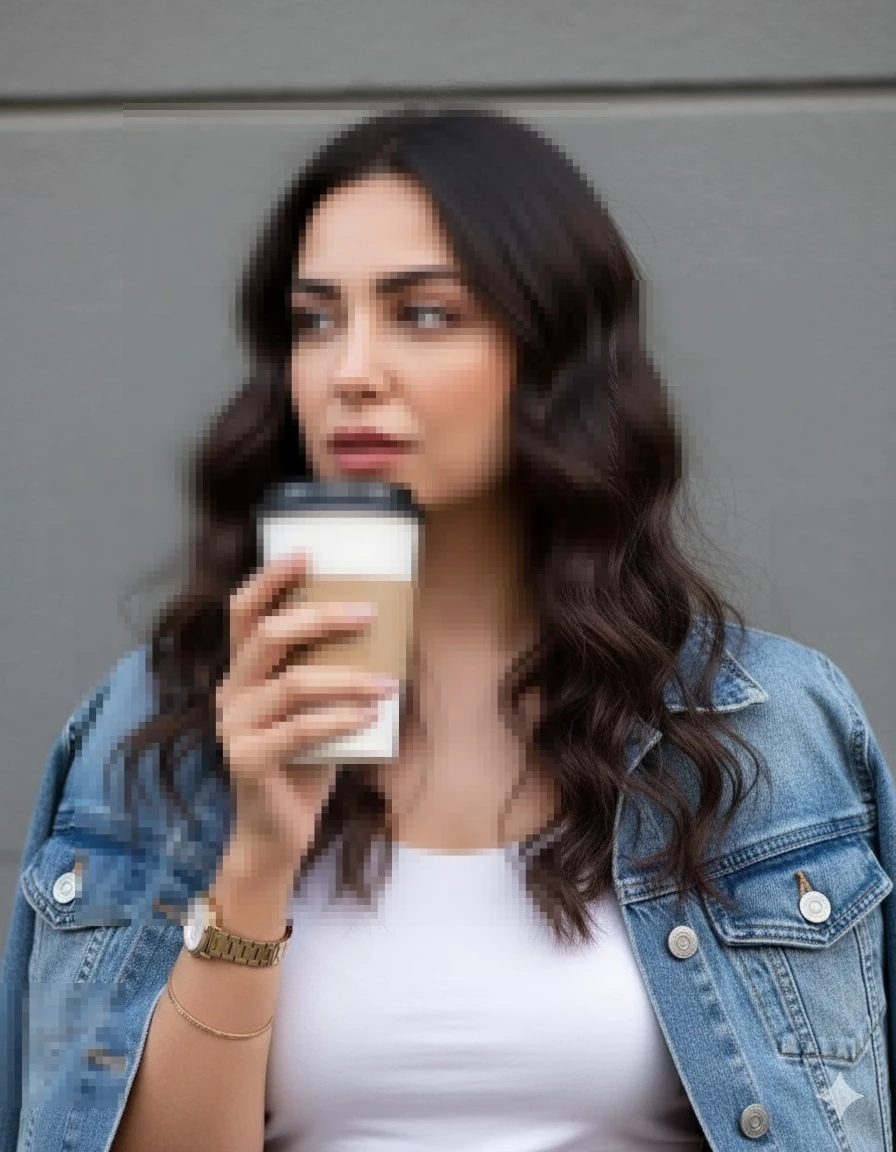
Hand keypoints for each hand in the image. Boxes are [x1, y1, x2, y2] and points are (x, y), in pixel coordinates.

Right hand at [215, 551, 397, 880]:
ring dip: (347, 679)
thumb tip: (388, 631)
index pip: (243, 612)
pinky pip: (298, 731)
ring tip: (388, 682)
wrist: (277, 831)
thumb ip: (329, 673)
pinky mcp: (247, 761)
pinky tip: (371, 719)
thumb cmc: (305, 762)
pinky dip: (340, 720)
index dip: (270, 579)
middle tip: (370, 613)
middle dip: (321, 618)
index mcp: (243, 673)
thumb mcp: (315, 709)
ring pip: (292, 684)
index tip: (308, 554)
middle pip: (268, 636)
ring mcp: (234, 727)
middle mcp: (231, 692)